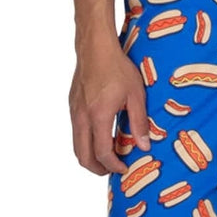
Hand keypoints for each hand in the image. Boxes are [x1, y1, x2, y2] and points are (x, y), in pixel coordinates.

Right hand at [69, 36, 150, 174]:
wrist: (95, 47)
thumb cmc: (117, 67)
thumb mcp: (136, 95)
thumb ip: (139, 123)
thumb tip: (144, 146)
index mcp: (98, 115)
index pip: (102, 152)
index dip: (113, 165)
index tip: (124, 168)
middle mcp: (82, 116)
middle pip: (83, 156)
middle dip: (97, 168)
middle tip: (113, 169)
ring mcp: (74, 111)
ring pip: (76, 146)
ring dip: (90, 157)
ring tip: (108, 158)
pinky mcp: (72, 106)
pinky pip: (76, 133)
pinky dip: (86, 143)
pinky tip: (101, 138)